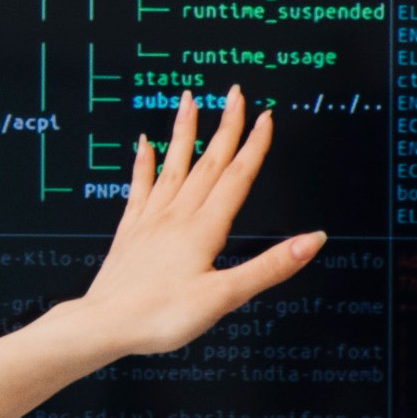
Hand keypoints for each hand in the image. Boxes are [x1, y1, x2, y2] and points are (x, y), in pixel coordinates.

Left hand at [61, 88, 322, 358]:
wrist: (104, 325)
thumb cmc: (161, 316)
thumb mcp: (225, 296)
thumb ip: (271, 266)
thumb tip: (312, 241)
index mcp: (204, 229)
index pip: (237, 177)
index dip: (254, 145)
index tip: (265, 116)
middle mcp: (177, 216)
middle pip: (208, 162)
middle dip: (225, 125)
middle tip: (235, 93)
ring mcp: (151, 220)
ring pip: (173, 165)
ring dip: (184, 132)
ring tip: (189, 100)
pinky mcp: (131, 231)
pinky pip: (140, 187)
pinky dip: (144, 162)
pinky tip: (143, 144)